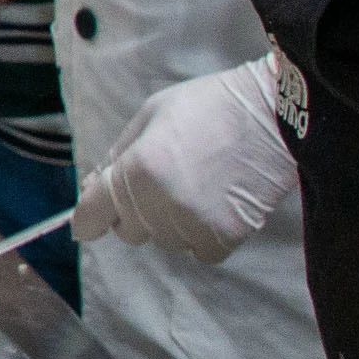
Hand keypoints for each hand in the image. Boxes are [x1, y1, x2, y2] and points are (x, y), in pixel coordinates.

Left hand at [71, 54, 295, 260]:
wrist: (273, 116)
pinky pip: (198, 251)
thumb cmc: (210, 107)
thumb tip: (91, 190)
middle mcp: (159, 202)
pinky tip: (218, 202)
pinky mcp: (223, 238)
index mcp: (137, 168)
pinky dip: (204, 233)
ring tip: (199, 183)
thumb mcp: (151, 114)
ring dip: (172, 222)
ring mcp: (192, 223)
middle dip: (136, 211)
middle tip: (164, 180)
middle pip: (128, 231)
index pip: (94, 212)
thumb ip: (117, 155)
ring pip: (164, 241)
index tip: (84, 226)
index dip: (86, 220)